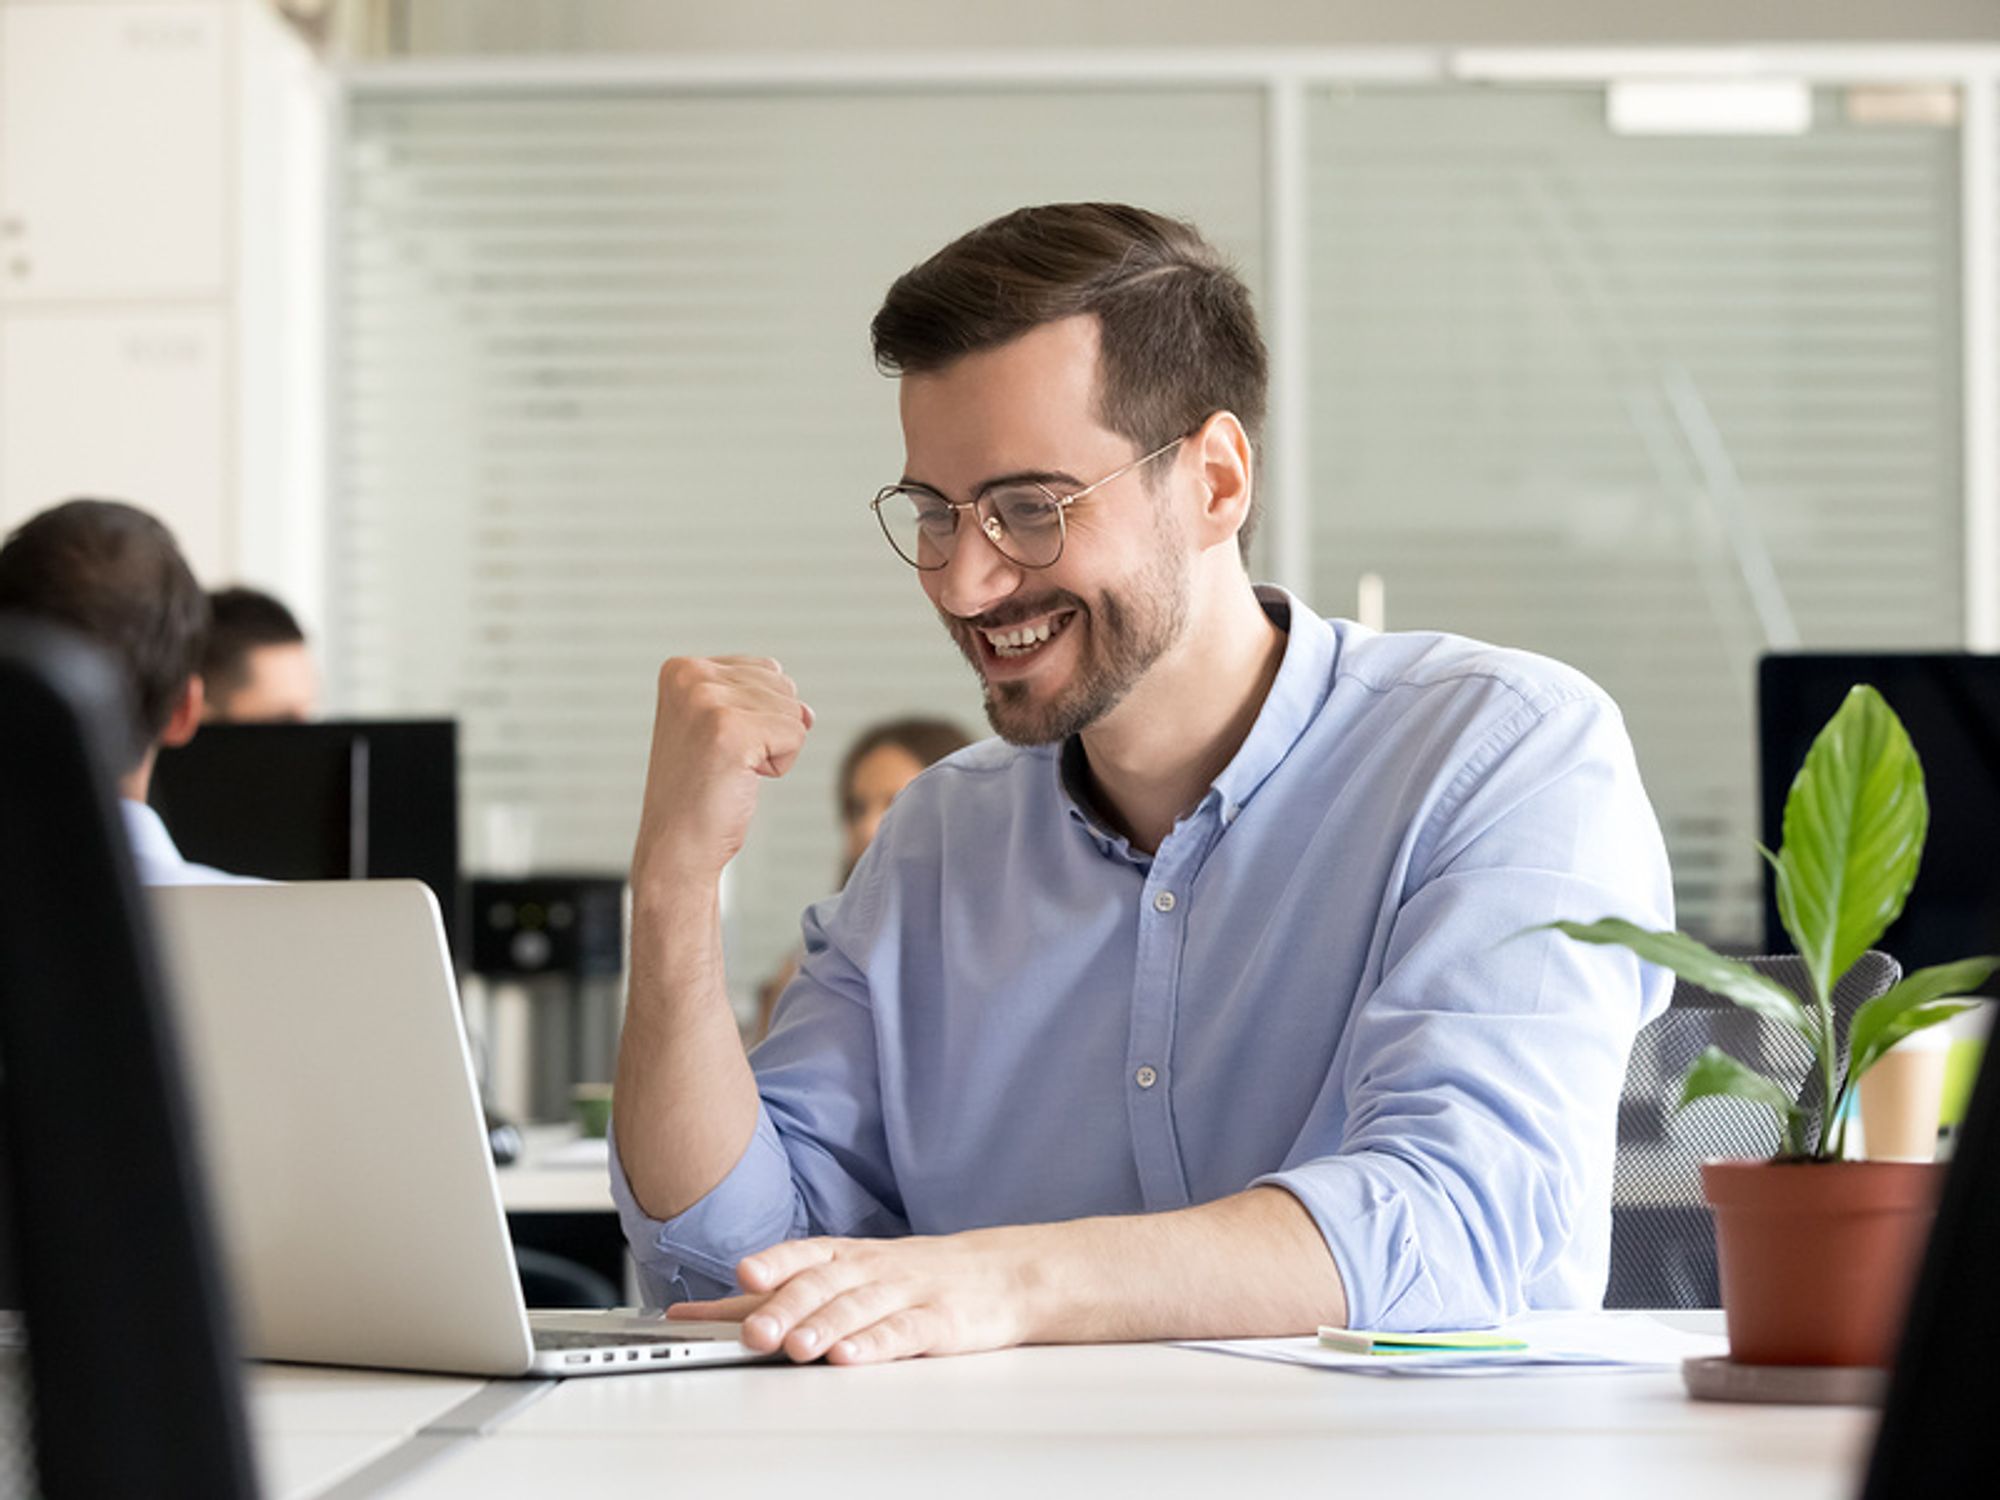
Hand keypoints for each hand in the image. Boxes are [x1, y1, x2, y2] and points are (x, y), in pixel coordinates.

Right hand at [631, 655, 813, 890]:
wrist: (676, 847)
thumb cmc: (700, 793)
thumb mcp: (722, 728)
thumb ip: (762, 702)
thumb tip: (807, 712)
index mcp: (682, 668)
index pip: (766, 670)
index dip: (756, 715)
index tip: (716, 744)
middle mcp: (690, 676)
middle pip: (783, 686)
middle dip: (768, 730)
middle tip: (723, 761)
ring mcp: (707, 701)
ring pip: (793, 711)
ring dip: (773, 749)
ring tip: (729, 770)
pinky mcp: (730, 730)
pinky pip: (796, 734)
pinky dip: (780, 764)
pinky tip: (740, 779)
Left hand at [668, 1229, 1043, 1364]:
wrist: (1003, 1273)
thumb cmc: (916, 1276)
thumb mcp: (857, 1273)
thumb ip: (791, 1291)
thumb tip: (715, 1311)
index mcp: (848, 1255)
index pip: (799, 1257)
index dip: (765, 1267)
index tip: (729, 1281)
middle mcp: (872, 1269)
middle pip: (822, 1284)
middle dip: (784, 1306)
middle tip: (752, 1331)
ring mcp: (906, 1292)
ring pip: (858, 1307)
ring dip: (823, 1325)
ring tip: (795, 1347)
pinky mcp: (940, 1321)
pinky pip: (904, 1331)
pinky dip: (875, 1343)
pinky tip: (850, 1357)